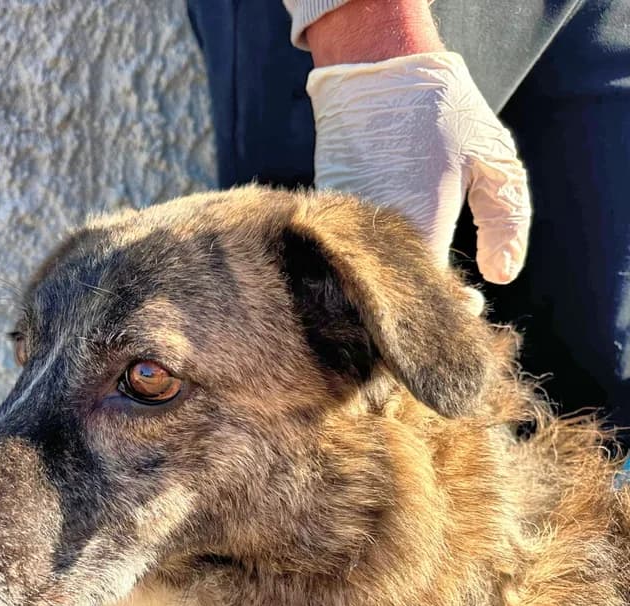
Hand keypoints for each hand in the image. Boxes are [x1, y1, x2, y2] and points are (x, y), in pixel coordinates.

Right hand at [306, 51, 530, 283]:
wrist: (377, 72)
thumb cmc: (444, 112)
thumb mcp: (493, 161)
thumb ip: (505, 223)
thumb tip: (501, 276)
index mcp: (421, 230)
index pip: (432, 294)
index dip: (451, 304)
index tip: (470, 300)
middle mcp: (376, 236)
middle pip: (396, 290)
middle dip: (421, 294)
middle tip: (446, 288)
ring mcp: (346, 226)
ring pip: (370, 271)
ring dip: (393, 273)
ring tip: (418, 260)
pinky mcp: (328, 212)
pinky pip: (350, 247)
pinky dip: (370, 251)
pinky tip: (390, 237)